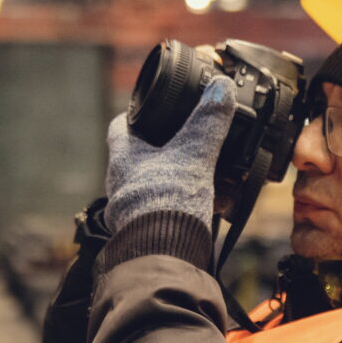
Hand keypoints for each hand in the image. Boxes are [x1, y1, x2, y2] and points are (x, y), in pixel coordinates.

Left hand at [104, 75, 236, 233]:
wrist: (163, 253)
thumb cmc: (166, 203)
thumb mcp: (193, 155)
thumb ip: (208, 123)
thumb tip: (220, 89)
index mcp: (125, 158)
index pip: (121, 127)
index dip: (135, 114)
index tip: (148, 108)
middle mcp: (122, 182)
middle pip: (138, 156)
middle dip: (163, 150)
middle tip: (185, 142)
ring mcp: (132, 209)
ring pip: (153, 185)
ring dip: (176, 180)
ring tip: (203, 175)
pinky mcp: (147, 230)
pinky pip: (165, 211)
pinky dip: (185, 206)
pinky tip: (209, 205)